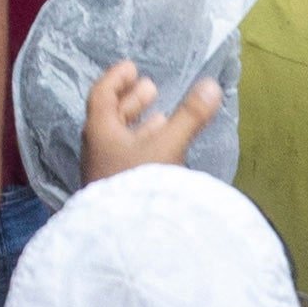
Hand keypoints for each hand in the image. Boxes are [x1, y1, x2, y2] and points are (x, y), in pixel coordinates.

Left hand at [68, 57, 222, 182]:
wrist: (128, 239)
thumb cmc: (141, 182)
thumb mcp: (168, 145)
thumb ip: (189, 116)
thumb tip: (211, 83)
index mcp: (99, 131)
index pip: (102, 94)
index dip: (116, 78)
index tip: (132, 67)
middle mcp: (96, 149)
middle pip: (110, 117)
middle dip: (132, 101)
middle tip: (151, 88)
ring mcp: (104, 172)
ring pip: (119, 140)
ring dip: (139, 125)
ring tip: (162, 116)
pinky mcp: (115, 192)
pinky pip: (125, 159)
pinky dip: (142, 146)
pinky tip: (161, 151)